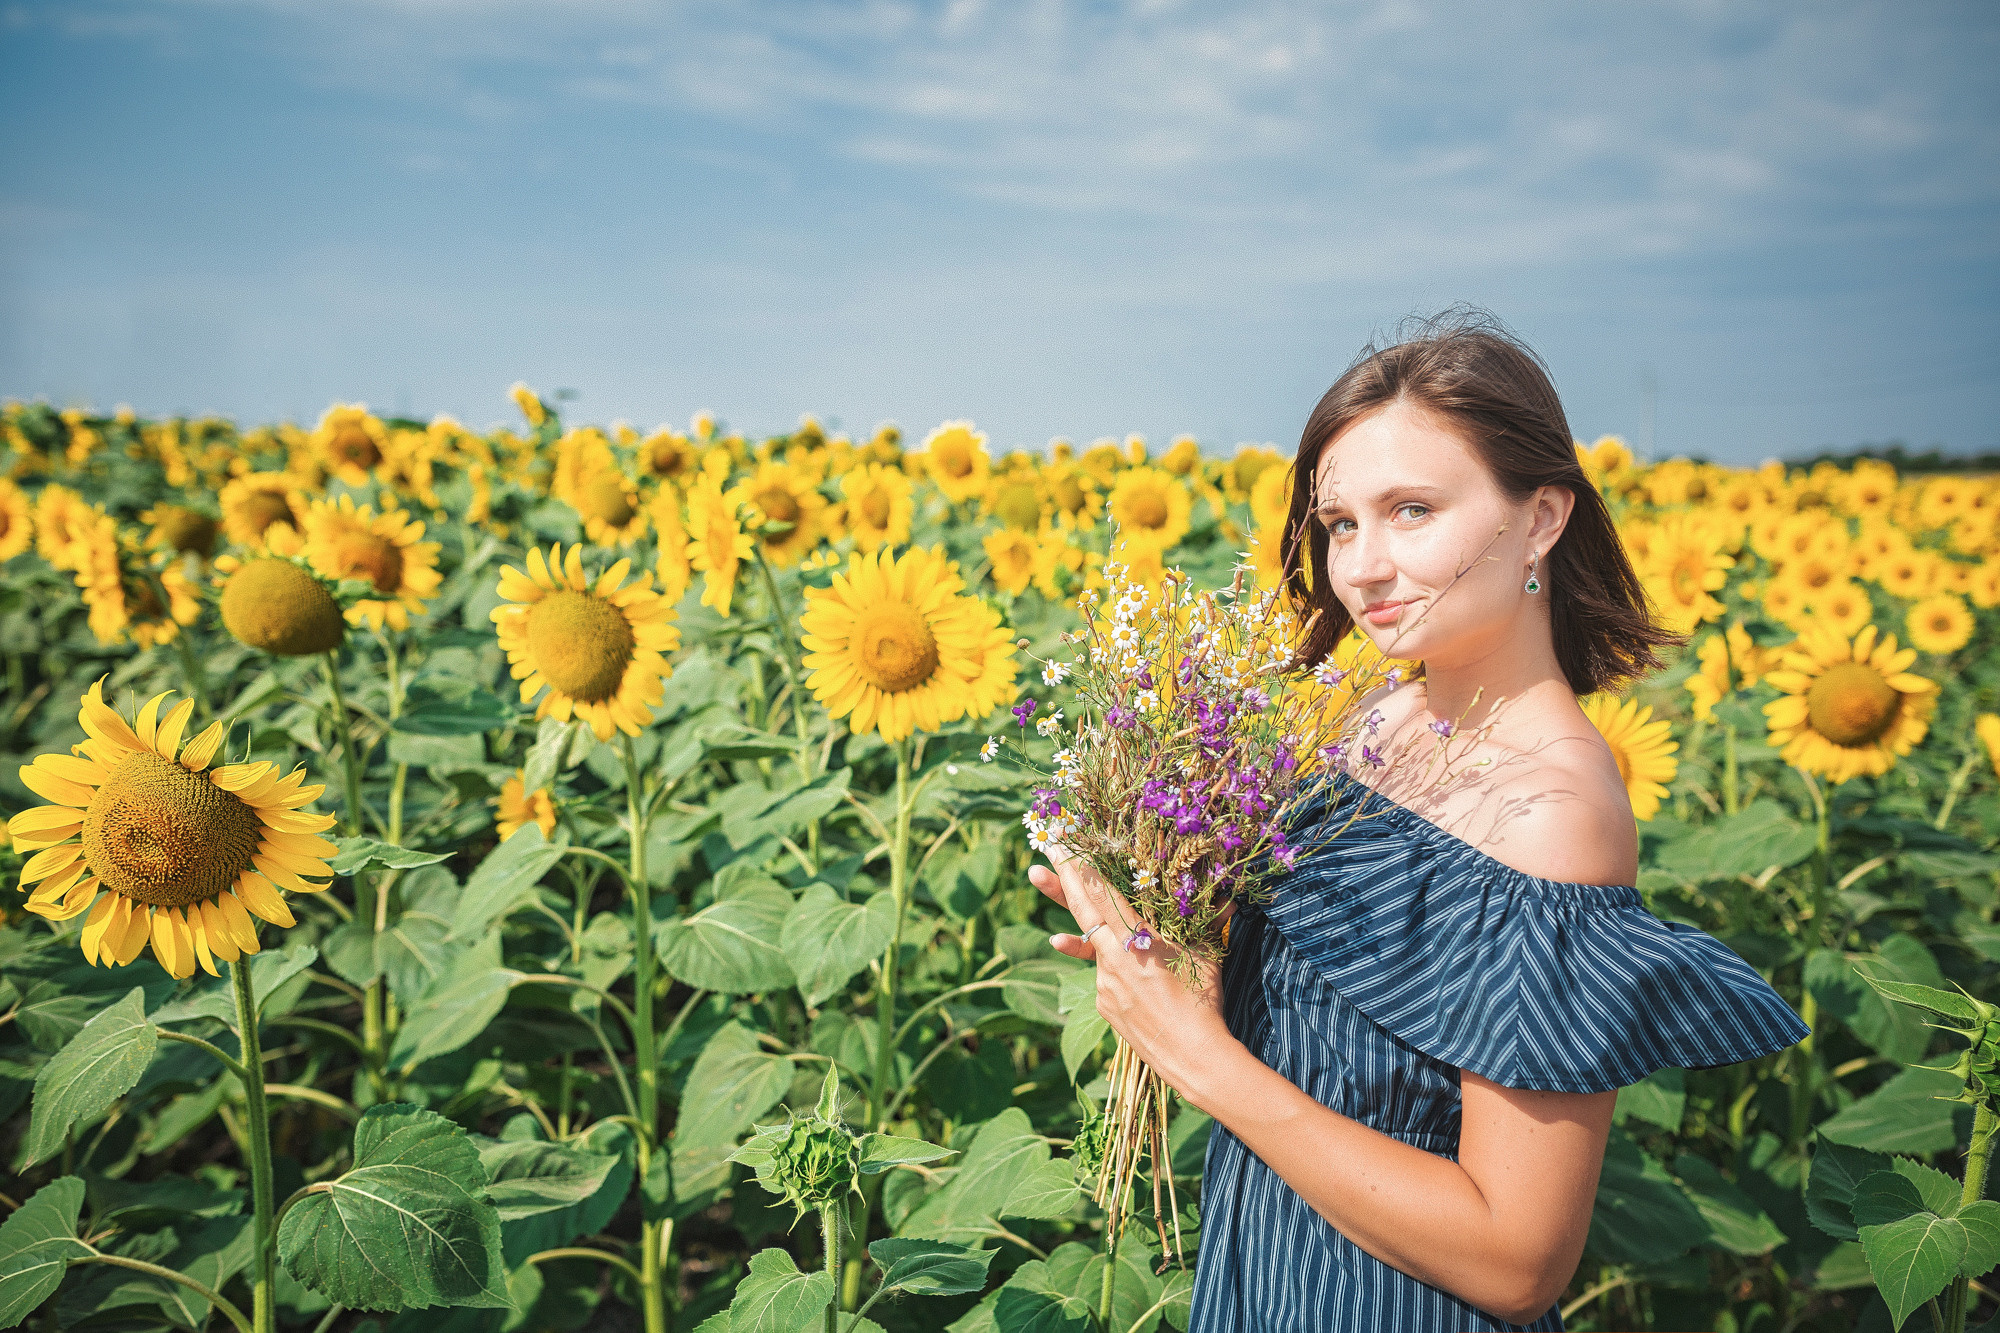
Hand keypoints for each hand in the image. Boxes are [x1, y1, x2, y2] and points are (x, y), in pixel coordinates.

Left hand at [1028, 841, 1236, 1104]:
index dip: (1082, 868)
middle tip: (1038, 861)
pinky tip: (1137, 979)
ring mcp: (1103, 985)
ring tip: (1059, 901)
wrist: (1194, 1059)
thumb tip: (1224, 891)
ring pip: (1094, 947)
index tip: (1063, 845)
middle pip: (1081, 914)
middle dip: (1059, 883)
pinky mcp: (1103, 1005)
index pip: (1102, 895)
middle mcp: (1112, 960)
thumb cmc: (1204, 1001)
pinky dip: (1112, 965)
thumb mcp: (1204, 953)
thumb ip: (1205, 918)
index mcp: (1136, 941)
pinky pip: (1103, 974)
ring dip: (1083, 930)